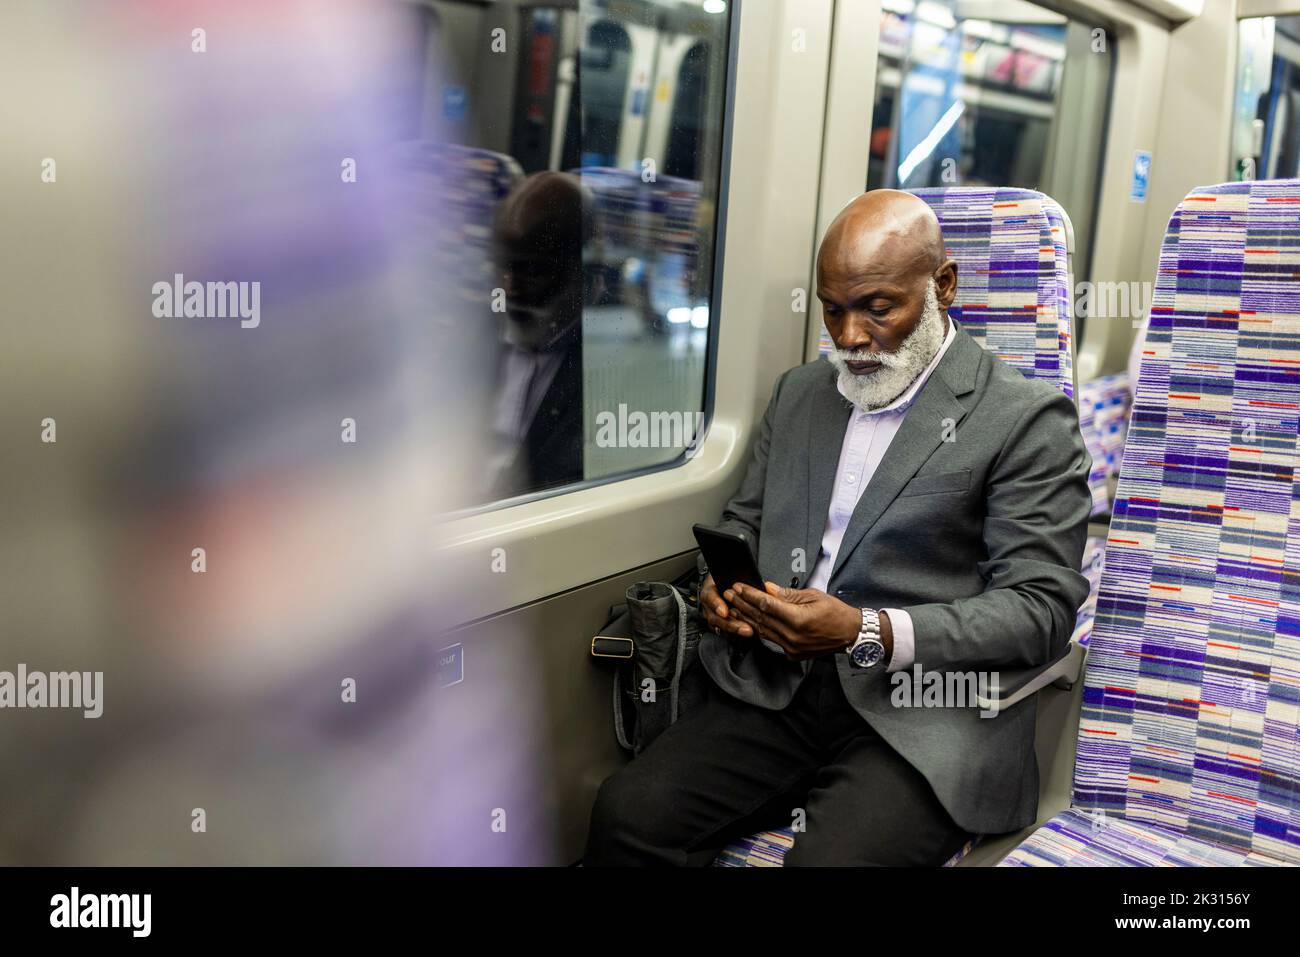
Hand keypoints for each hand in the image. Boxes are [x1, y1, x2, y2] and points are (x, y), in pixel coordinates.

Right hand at [699, 574, 755, 637]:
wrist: (723, 582)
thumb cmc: (729, 578)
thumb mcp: (731, 575)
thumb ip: (740, 581)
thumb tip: (756, 586)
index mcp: (709, 589)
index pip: (710, 597)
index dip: (716, 605)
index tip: (724, 612)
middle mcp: (708, 605)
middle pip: (715, 617)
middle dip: (730, 624)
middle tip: (745, 628)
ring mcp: (712, 616)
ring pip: (719, 627)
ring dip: (735, 631)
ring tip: (748, 632)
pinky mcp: (717, 625)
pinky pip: (724, 632)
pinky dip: (735, 634)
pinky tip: (745, 635)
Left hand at [725, 582, 883, 660]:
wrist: (851, 635)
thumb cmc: (836, 612)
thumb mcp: (813, 596)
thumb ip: (787, 594)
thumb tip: (767, 588)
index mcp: (798, 619)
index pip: (766, 605)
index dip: (750, 594)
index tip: (739, 586)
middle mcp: (792, 636)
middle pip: (760, 618)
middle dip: (743, 604)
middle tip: (729, 594)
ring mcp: (791, 647)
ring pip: (762, 630)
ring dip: (746, 617)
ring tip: (734, 606)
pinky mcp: (792, 653)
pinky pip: (771, 639)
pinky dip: (759, 628)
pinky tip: (749, 620)